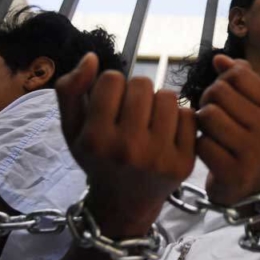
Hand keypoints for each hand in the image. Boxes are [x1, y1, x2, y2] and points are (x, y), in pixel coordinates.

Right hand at [55, 53, 196, 232]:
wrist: (125, 202)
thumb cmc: (98, 158)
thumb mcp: (72, 128)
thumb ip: (70, 90)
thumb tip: (92, 57)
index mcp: (96, 139)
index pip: (112, 79)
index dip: (112, 87)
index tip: (111, 105)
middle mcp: (128, 150)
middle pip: (142, 84)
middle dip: (136, 92)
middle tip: (132, 113)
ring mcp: (159, 157)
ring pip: (168, 95)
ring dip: (159, 102)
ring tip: (149, 120)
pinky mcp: (184, 163)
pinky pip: (189, 115)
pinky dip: (179, 118)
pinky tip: (167, 133)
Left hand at [196, 55, 259, 205]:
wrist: (252, 186)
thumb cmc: (247, 139)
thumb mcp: (251, 107)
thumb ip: (238, 79)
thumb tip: (219, 58)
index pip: (238, 74)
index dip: (221, 81)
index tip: (223, 97)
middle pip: (219, 92)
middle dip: (207, 101)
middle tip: (211, 116)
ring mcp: (252, 151)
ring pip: (208, 115)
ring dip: (201, 123)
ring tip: (209, 132)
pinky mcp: (233, 171)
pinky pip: (201, 143)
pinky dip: (199, 146)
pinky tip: (209, 153)